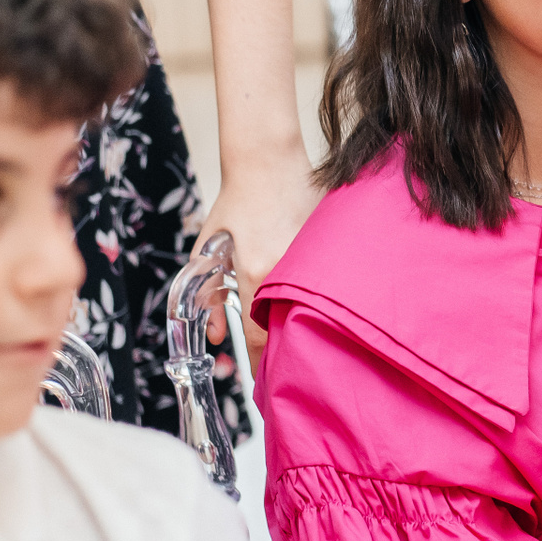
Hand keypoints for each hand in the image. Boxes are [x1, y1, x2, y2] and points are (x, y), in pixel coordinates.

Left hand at [192, 152, 318, 354]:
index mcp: (257, 272)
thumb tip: (213, 336)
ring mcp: (314, 257)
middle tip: (284, 362)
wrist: (268, 162)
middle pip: (291, 324)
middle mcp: (288, 269)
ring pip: (313, 303)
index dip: (261, 364)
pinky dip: (321, 291)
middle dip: (287, 346)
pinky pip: (326, 280)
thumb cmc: (237, 203)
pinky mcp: (332, 245)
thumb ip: (209, 298)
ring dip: (307, 318)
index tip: (264, 379)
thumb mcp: (208, 250)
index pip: (261, 336)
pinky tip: (319, 294)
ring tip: (304, 331)